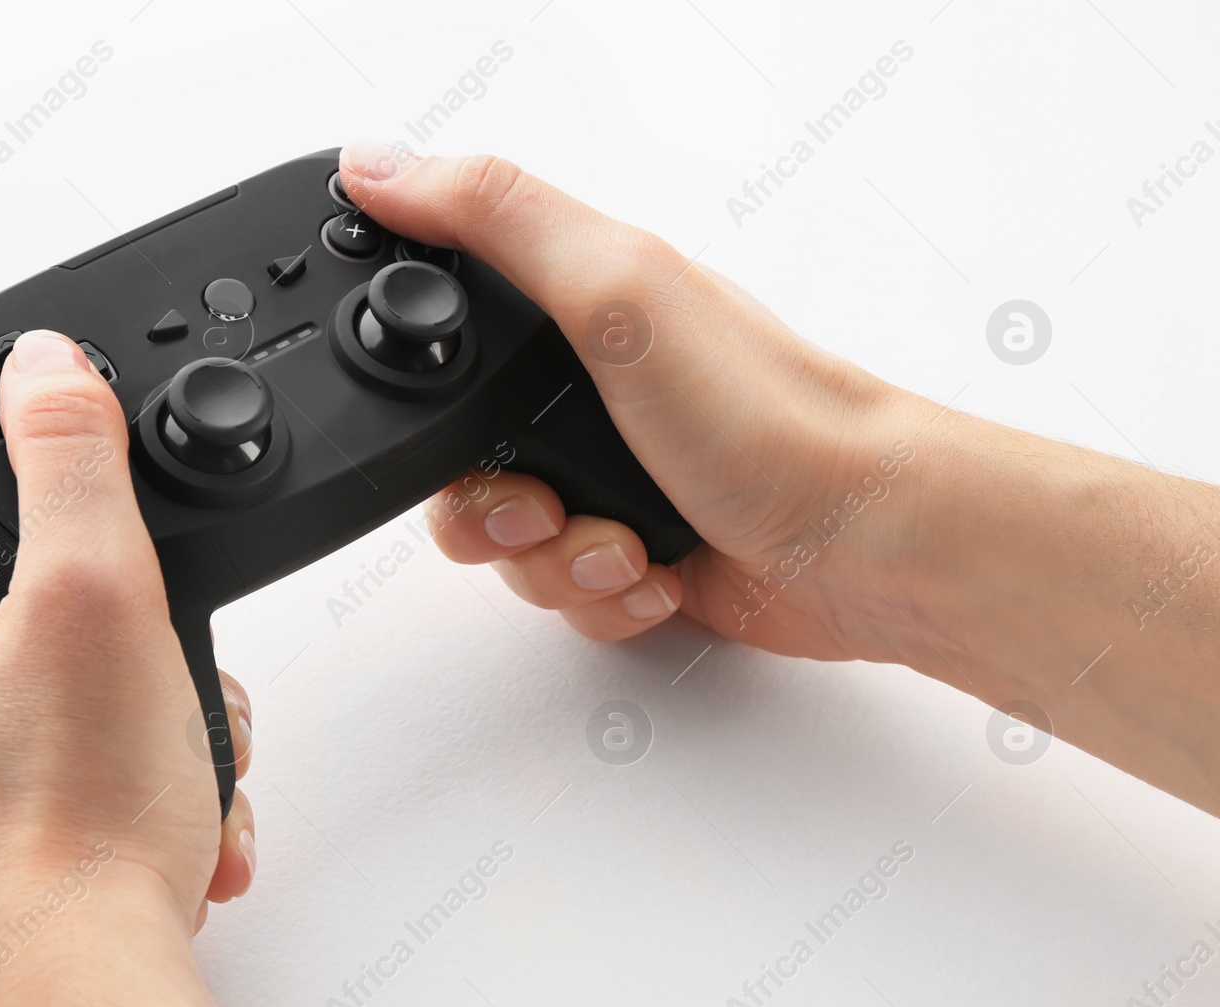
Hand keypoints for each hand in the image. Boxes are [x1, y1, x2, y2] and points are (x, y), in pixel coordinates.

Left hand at [0, 331, 254, 1006]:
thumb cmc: (66, 821)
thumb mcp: (98, 592)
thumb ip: (72, 458)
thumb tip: (44, 360)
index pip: (10, 552)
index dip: (109, 579)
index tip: (151, 626)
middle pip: (58, 655)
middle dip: (153, 688)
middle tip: (187, 724)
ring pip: (78, 741)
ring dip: (161, 761)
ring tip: (188, 800)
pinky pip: (69, 818)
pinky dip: (132, 826)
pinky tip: (171, 851)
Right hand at [339, 145, 1219, 816]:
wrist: (870, 546)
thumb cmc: (774, 417)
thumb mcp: (619, 292)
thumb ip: (495, 221)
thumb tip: (382, 165)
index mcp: (585, 307)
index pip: (451, 338)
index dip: (428, 394)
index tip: (461, 431)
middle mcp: (597, 393)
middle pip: (464, 464)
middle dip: (493, 511)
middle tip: (547, 506)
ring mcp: (619, 476)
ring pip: (511, 543)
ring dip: (558, 561)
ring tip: (624, 545)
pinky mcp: (639, 551)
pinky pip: (566, 592)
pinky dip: (603, 596)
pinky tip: (657, 570)